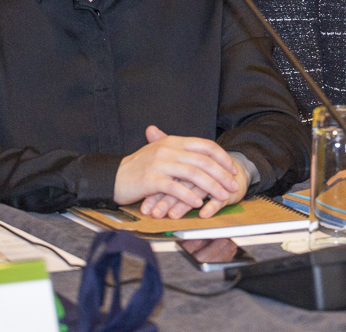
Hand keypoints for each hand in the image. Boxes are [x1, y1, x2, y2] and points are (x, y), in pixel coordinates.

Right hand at [113, 126, 245, 215]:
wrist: (113, 176)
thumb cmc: (138, 167)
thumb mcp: (160, 152)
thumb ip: (181, 151)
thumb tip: (206, 152)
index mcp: (173, 141)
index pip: (205, 145)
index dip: (222, 157)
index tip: (232, 169)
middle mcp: (168, 149)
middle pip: (203, 161)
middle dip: (221, 175)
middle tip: (233, 186)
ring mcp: (159, 164)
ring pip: (193, 174)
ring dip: (211, 187)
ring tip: (222, 196)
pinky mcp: (150, 180)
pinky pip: (175, 188)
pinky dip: (188, 196)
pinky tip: (198, 203)